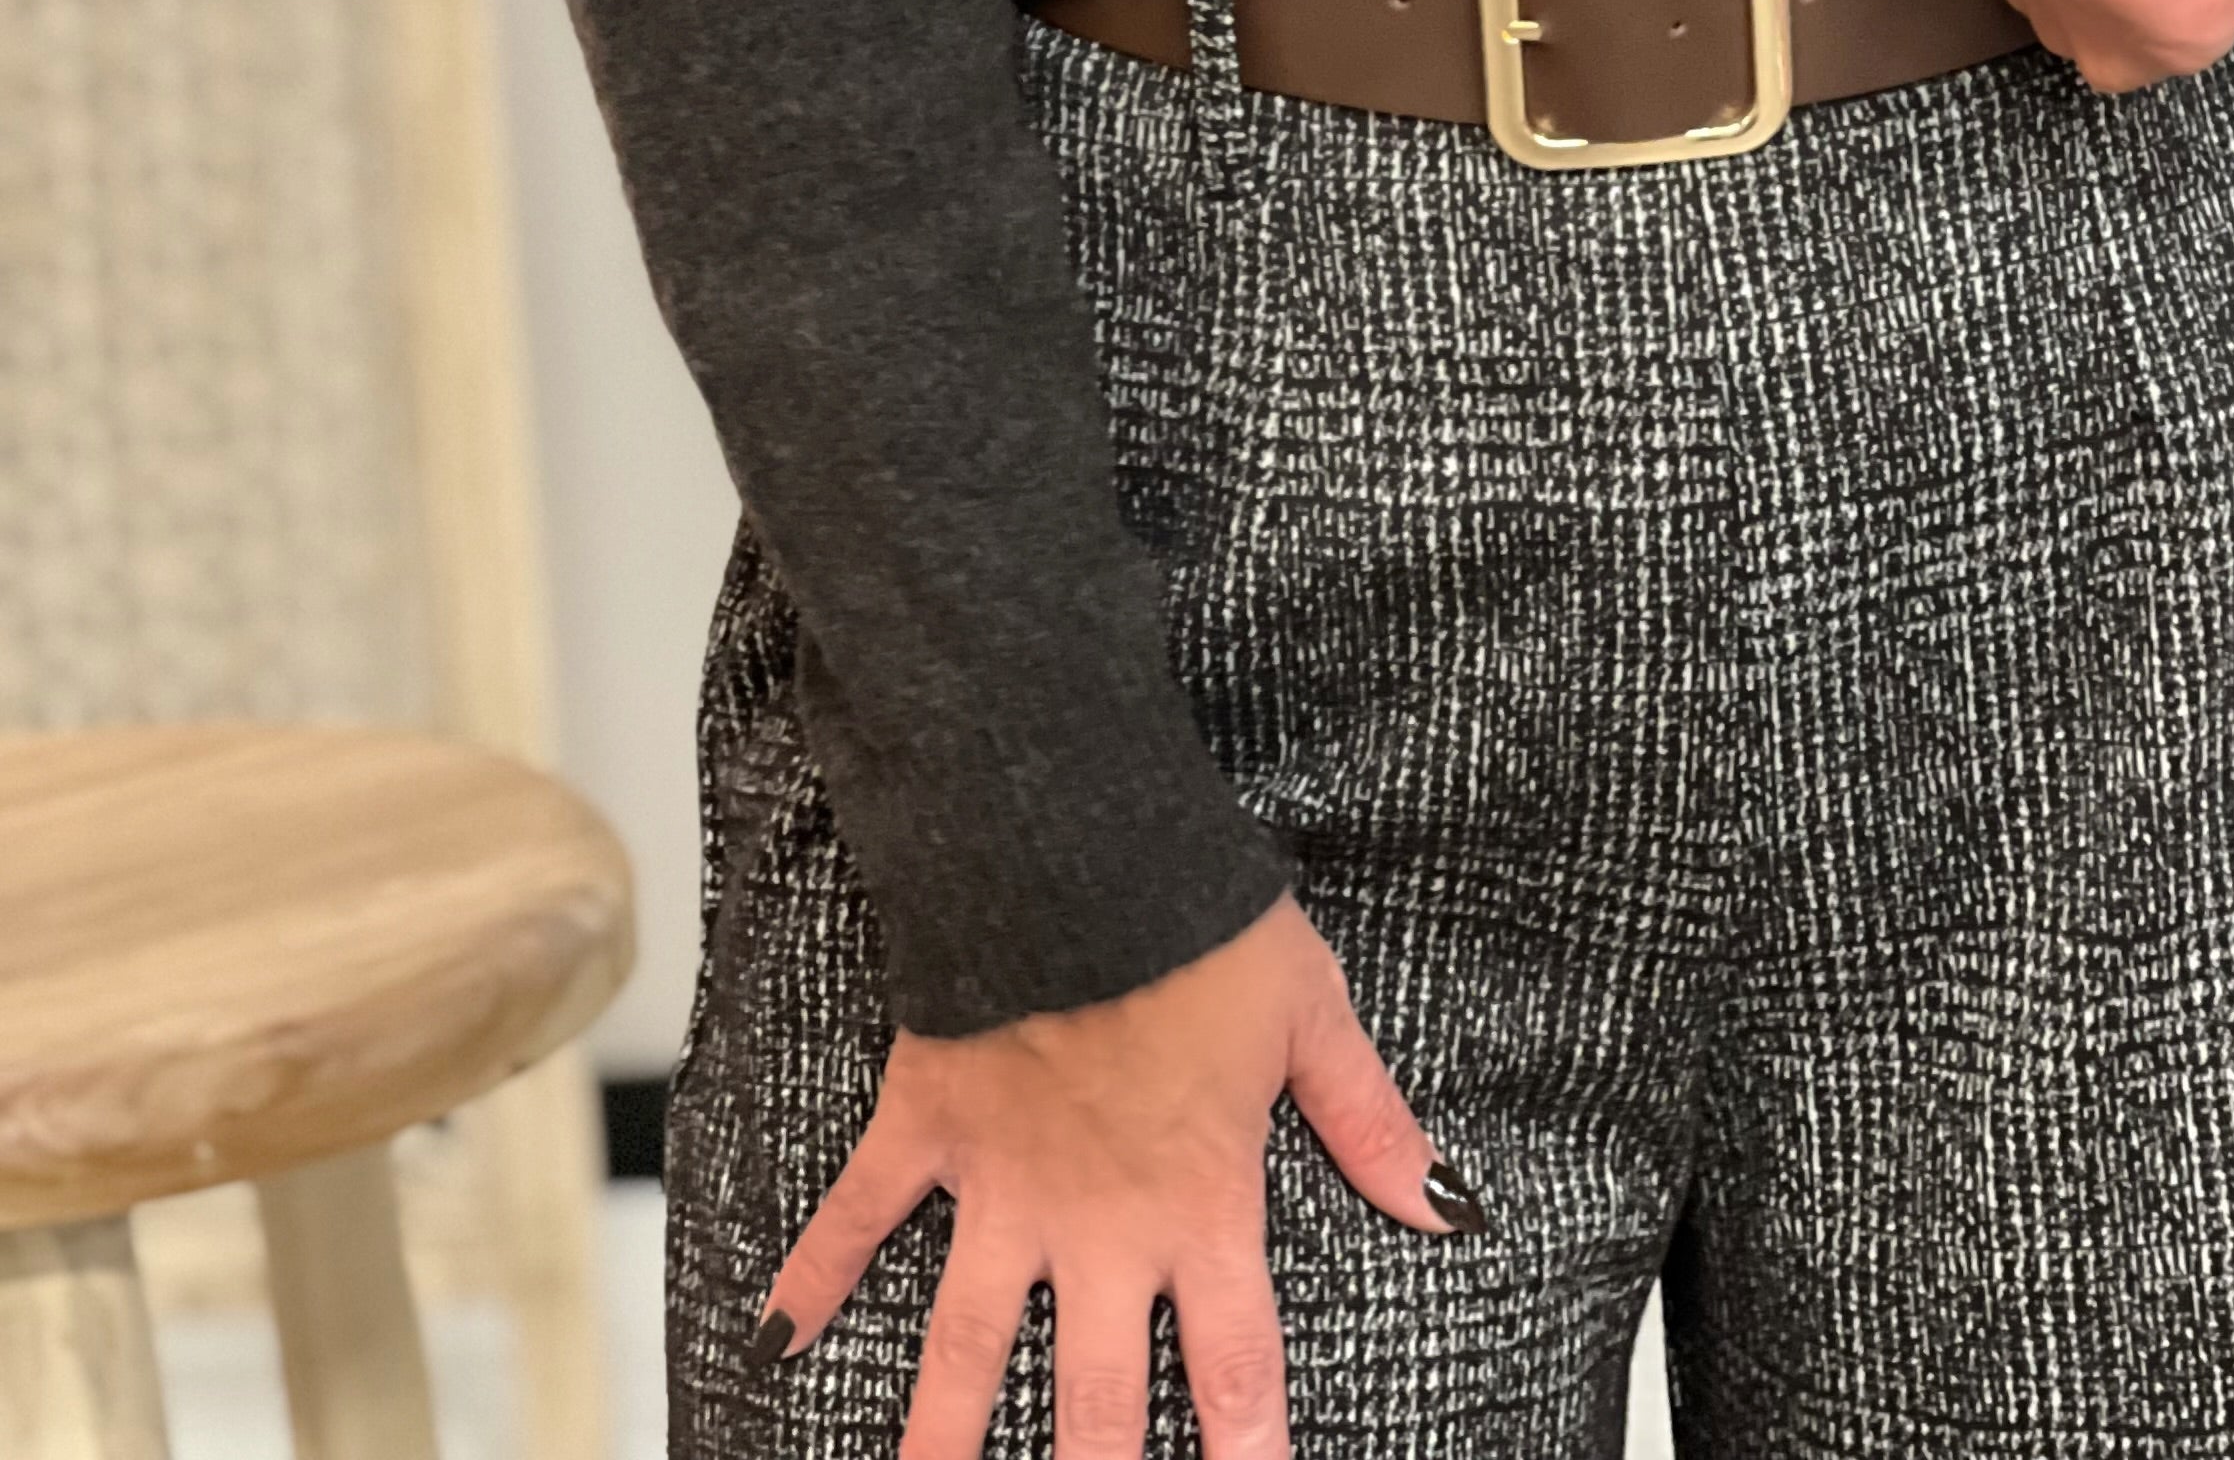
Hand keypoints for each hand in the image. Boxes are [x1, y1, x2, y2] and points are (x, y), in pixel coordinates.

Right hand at [758, 894, 1470, 1459]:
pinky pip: (857, 1217)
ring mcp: (1003, 1186)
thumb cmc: (1203, 924)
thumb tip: (1448, 1203)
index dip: (1247, 1453)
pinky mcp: (928, 1128)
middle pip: (1093, 1402)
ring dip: (941, 1440)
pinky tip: (769, 1352)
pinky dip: (808, 1280)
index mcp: (1200, 1201)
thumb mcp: (1311, 1013)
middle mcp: (1098, 1223)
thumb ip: (1371, 1120)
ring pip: (965, 1346)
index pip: (1235, 1366)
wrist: (1078, 849)